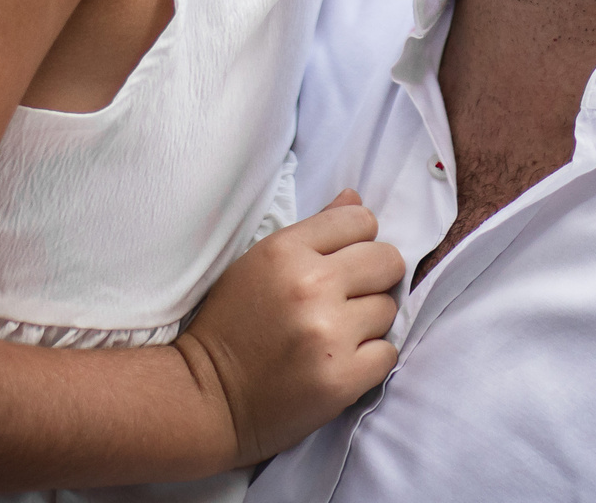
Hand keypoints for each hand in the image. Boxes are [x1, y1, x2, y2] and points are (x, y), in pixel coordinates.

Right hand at [174, 190, 403, 465]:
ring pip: (388, 309)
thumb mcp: (260, 262)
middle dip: (374, 278)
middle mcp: (311, 286)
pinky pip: (387, 353)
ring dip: (368, 322)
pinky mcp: (341, 378)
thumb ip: (314, 230)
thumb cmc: (231, 325)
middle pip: (387, 261)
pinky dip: (370, 360)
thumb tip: (355, 199)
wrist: (208, 397)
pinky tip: (340, 361)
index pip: (361, 220)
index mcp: (286, 250)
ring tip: (335, 334)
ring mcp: (329, 333)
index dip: (358, 241)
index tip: (343, 262)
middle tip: (347, 299)